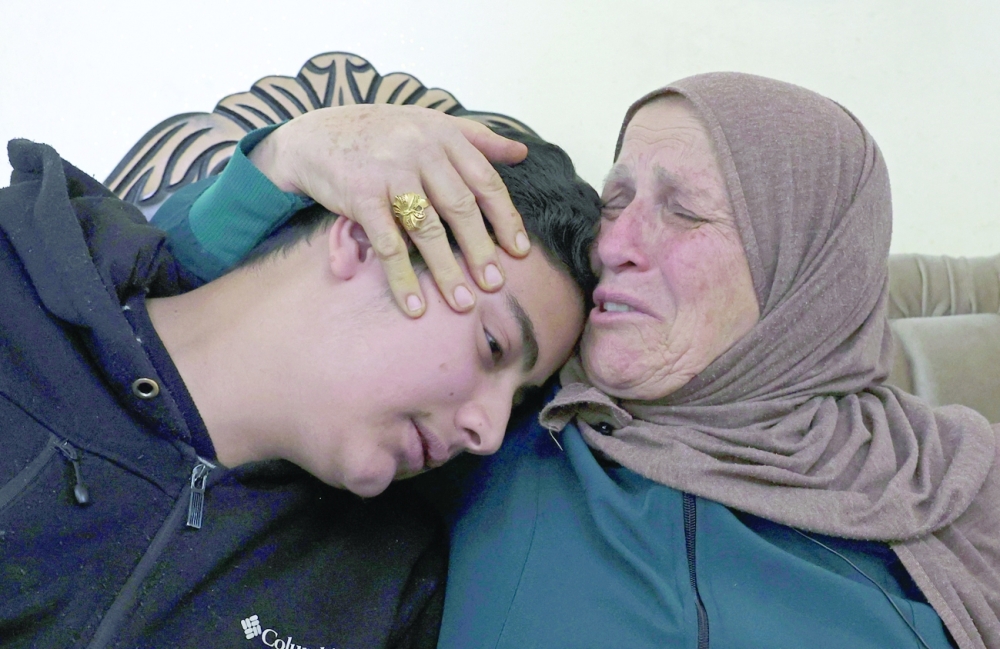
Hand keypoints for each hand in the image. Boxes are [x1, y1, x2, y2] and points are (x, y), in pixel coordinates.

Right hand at [248, 104, 529, 315]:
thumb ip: (477, 138)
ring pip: (427, 229)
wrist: (316, 135)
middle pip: (460, 207)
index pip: (485, 181)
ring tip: (463, 303)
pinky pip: (388, 244)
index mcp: (443, 135)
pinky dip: (402, 278)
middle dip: (480, 250)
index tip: (520, 252)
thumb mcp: (430, 123)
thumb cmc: (380, 133)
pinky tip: (415, 305)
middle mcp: (420, 150)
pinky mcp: (361, 196)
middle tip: (496, 285)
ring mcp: (390, 173)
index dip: (505, 219)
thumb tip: (522, 154)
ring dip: (447, 270)